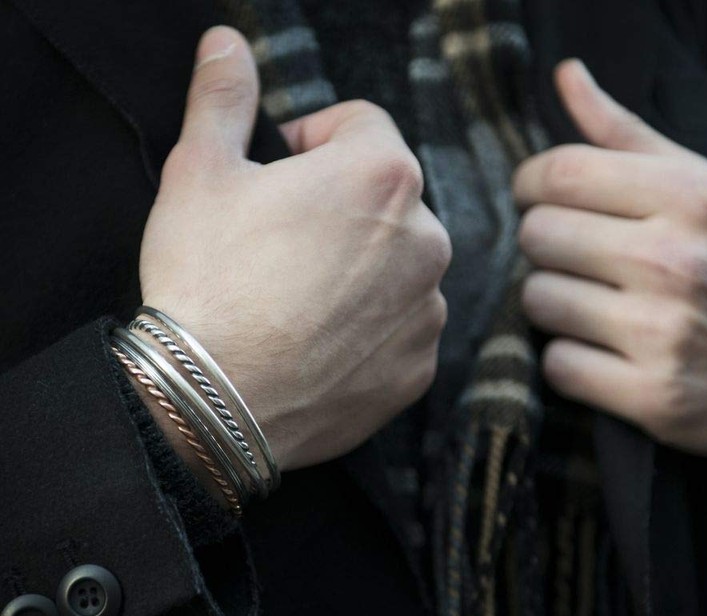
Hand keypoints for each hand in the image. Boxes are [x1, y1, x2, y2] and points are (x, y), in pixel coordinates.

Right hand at [139, 27, 450, 471]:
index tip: (282, 167)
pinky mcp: (419, 367)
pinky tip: (321, 340)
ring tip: (300, 296)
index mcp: (383, 175)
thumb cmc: (207, 283)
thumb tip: (227, 45)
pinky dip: (371, 328)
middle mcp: (427, 240)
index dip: (315, 139)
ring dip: (362, 269)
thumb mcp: (199, 174)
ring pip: (399, 266)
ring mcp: (428, 310)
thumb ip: (223, 100)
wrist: (216, 400)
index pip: (363, 126)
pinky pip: (401, 328)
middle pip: (389, 199)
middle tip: (284, 240)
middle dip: (342, 207)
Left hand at [513, 59, 706, 454]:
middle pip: (537, 235)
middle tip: (576, 258)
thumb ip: (631, 137)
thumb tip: (566, 77)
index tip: (541, 198)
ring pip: (537, 301)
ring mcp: (664, 334)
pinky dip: (571, 360)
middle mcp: (676, 262)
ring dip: (554, 304)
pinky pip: (558, 366)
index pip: (560, 172)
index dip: (532, 185)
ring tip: (593, 306)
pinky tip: (605, 352)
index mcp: (692, 197)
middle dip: (546, 244)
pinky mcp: (653, 398)